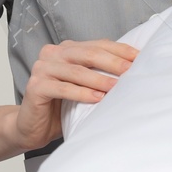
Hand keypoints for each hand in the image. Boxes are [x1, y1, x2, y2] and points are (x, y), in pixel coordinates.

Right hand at [9, 39, 138, 152]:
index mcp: (66, 49)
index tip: (139, 58)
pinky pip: (63, 88)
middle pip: (88, 54)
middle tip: (131, 71)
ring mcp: (42, 68)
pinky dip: (82, 94)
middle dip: (113, 63)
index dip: (119, 50)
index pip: (97, 45)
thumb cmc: (61, 106)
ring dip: (99, 79)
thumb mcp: (83, 85)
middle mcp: (52, 54)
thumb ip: (98, 73)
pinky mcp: (35, 86)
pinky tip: (98, 99)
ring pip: (76, 71)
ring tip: (117, 87)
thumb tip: (131, 70)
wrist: (32, 127)